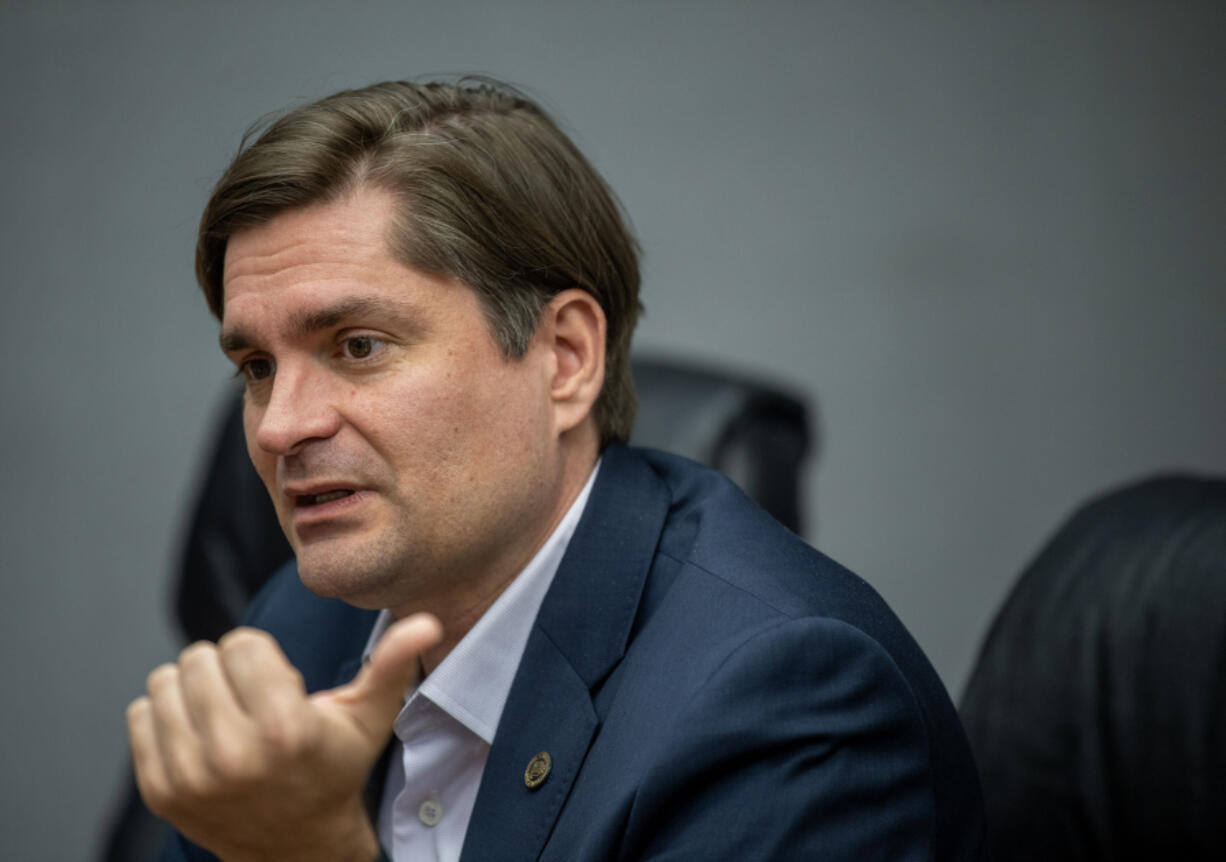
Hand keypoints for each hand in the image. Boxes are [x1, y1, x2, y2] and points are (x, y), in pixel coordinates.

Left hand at [127, 613, 442, 861]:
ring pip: (166, 681)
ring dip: (193, 688)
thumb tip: (426, 624)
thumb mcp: (368, 717)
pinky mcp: (161, 790)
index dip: (261, 656)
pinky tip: (200, 734)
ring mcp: (192, 775)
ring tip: (223, 713)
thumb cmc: (333, 769)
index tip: (276, 683)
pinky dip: (166, 716)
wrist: (296, 847)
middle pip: (200, 657)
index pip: (242, 643)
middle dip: (225, 667)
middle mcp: (234, 754)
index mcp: (285, 728)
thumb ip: (392, 665)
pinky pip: (141, 715)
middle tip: (248, 697)